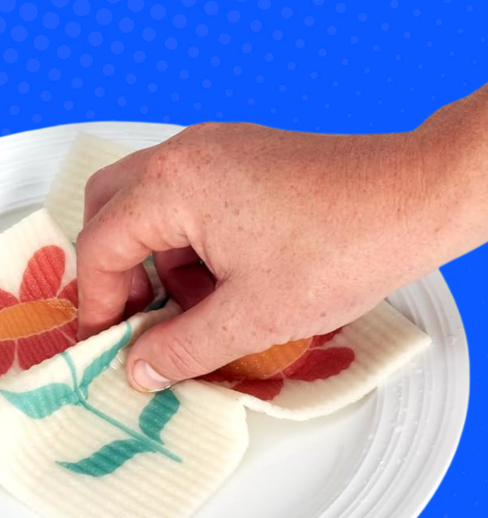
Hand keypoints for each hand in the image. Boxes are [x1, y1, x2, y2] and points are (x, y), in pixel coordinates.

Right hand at [74, 86, 487, 391]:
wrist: (420, 198)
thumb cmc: (343, 247)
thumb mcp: (252, 317)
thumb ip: (182, 348)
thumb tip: (139, 368)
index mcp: (171, 186)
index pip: (99, 246)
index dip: (97, 303)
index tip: (107, 343)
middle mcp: (182, 155)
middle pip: (108, 210)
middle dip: (113, 269)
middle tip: (133, 317)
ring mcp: (213, 149)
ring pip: (146, 201)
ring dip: (152, 256)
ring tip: (189, 306)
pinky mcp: (241, 155)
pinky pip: (185, 195)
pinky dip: (184, 238)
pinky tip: (221, 280)